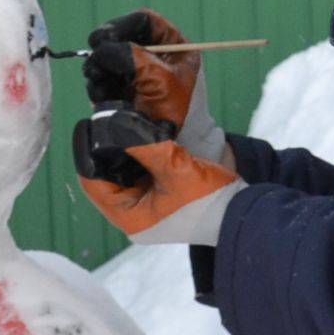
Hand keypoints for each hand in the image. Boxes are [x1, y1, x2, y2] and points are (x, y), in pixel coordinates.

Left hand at [78, 134, 243, 245]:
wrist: (246, 214)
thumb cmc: (213, 199)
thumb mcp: (177, 168)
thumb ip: (143, 144)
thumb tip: (111, 121)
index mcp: (129, 217)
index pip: (92, 181)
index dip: (87, 151)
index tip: (90, 121)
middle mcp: (132, 216)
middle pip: (104, 176)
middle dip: (106, 147)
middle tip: (108, 116)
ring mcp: (145, 208)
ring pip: (120, 173)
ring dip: (122, 148)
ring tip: (123, 120)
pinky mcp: (158, 198)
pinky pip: (138, 172)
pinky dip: (137, 153)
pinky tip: (140, 133)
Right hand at [85, 9, 227, 164]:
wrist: (163, 146)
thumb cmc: (171, 110)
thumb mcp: (157, 78)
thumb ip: (130, 57)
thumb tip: (101, 49)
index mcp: (172, 46)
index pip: (144, 21)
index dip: (122, 25)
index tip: (103, 37)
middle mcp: (152, 56)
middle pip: (119, 37)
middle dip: (105, 50)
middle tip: (95, 60)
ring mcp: (134, 72)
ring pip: (106, 58)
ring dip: (98, 69)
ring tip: (101, 84)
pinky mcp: (120, 89)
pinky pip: (101, 78)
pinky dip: (97, 85)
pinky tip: (102, 96)